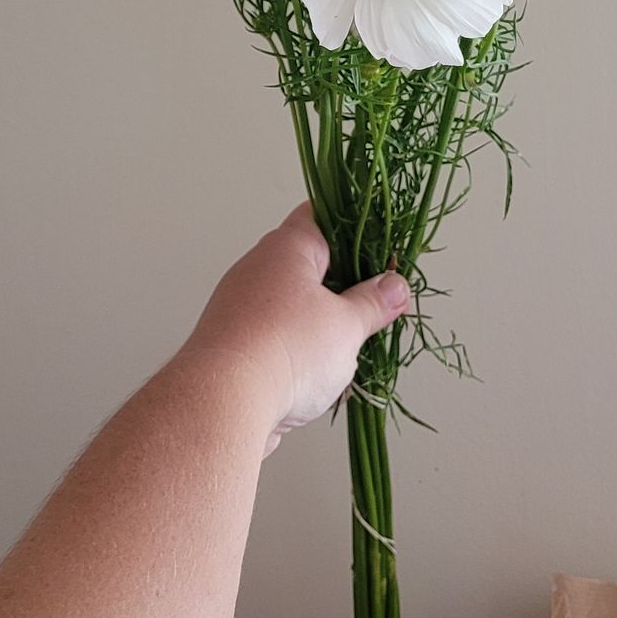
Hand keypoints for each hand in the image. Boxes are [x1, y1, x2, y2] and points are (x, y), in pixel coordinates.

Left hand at [182, 204, 410, 449]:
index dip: (355, 227)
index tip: (381, 247)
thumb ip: (373, 303)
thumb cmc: (284, 350)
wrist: (223, 403)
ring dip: (321, 324)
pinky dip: (298, 351)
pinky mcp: (233, 344)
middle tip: (373, 306)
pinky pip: (275, 337)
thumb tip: (393, 287)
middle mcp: (257, 269)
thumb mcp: (347, 325)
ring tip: (347, 349)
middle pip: (310, 264)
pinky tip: (317, 375)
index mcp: (286, 247)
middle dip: (344, 286)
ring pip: (293, 305)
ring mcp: (240, 307)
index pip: (322, 214)